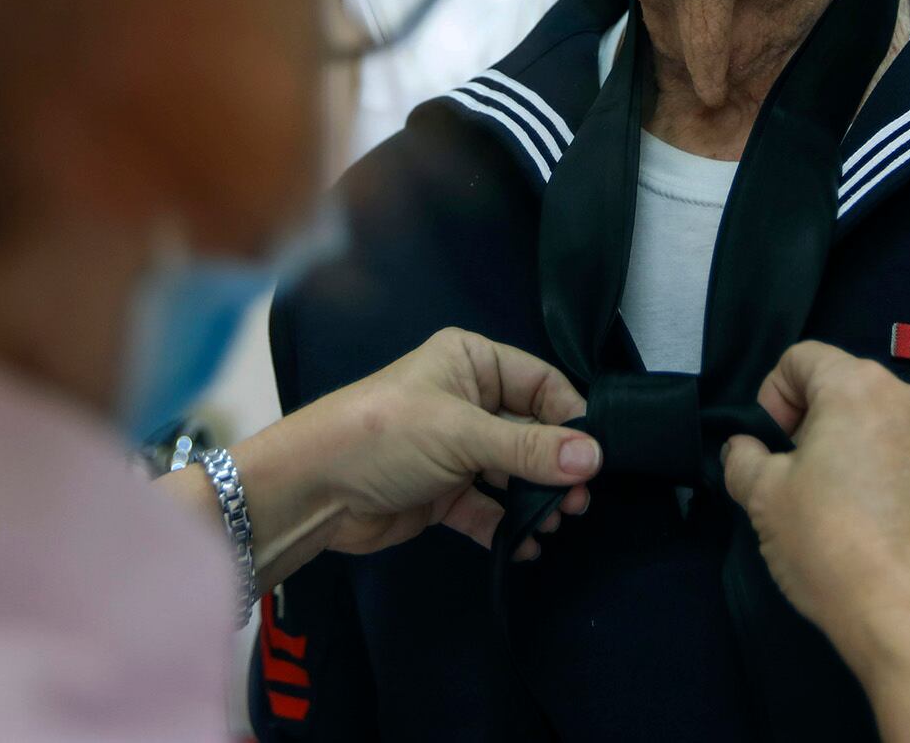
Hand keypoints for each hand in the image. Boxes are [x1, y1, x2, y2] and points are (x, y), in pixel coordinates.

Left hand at [226, 328, 600, 588]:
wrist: (313, 490)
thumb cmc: (382, 436)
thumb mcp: (462, 435)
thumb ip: (531, 449)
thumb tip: (594, 457)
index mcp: (470, 362)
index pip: (541, 384)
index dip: (571, 419)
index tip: (595, 457)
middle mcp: (467, 400)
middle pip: (532, 432)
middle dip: (557, 467)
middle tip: (579, 502)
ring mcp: (455, 448)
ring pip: (514, 473)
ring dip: (537, 501)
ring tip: (557, 524)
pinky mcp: (444, 492)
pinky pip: (490, 508)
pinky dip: (508, 527)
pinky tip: (526, 547)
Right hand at [720, 340, 909, 671]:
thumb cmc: (832, 548)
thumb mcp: (763, 500)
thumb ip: (743, 459)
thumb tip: (746, 450)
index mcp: (859, 388)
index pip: (802, 358)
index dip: (774, 396)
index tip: (772, 446)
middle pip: (850, 390)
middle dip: (818, 424)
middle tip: (802, 482)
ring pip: (891, 428)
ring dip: (862, 451)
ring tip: (847, 511)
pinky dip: (902, 482)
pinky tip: (888, 531)